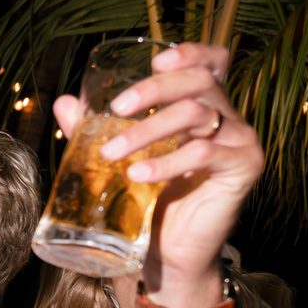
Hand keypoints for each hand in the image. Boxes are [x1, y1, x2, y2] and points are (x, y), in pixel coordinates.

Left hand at [53, 43, 263, 303]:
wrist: (170, 254)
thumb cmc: (149, 203)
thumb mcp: (120, 159)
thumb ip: (95, 131)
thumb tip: (64, 102)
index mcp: (202, 107)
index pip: (211, 63)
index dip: (191, 53)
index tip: (155, 63)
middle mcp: (226, 117)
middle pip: (198, 82)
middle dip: (154, 90)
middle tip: (116, 110)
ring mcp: (238, 140)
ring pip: (197, 114)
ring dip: (148, 129)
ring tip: (112, 153)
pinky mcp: (243, 167)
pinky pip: (204, 154)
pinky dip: (167, 163)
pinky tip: (139, 175)